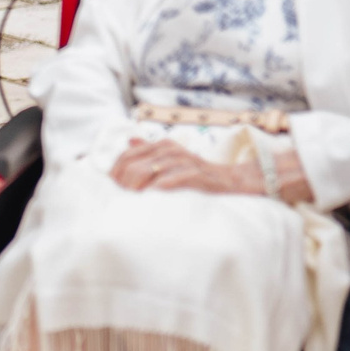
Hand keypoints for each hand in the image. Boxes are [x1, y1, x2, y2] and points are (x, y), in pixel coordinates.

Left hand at [112, 135, 312, 202]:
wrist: (239, 182)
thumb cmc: (203, 176)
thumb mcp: (175, 160)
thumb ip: (151, 151)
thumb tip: (129, 143)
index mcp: (162, 146)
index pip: (126, 156)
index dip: (114, 174)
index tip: (110, 193)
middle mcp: (171, 151)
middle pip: (132, 165)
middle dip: (121, 185)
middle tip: (116, 204)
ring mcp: (184, 163)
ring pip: (148, 172)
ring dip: (135, 191)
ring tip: (127, 207)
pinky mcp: (197, 176)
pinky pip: (170, 182)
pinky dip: (156, 192)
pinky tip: (149, 203)